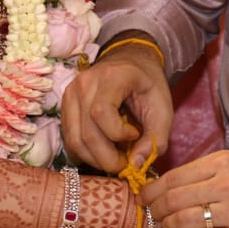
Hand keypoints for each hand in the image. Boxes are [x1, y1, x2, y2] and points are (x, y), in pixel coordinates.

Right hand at [60, 41, 172, 172]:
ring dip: (95, 159)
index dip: (118, 134)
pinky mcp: (65, 105)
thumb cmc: (149, 85)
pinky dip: (85, 153)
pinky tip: (102, 151)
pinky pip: (69, 139)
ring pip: (74, 140)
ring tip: (114, 157)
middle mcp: (85, 83)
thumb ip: (155, 139)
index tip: (135, 135)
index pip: (101, 113)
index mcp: (112, 76)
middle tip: (124, 164)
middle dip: (106, 158)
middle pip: (86, 133)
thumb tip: (136, 165)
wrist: (131, 61)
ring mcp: (71, 93)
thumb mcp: (163, 109)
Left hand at [140, 150, 228, 227]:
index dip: (153, 191)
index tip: (144, 198)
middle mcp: (228, 184)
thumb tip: (169, 187)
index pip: (175, 177)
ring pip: (185, 222)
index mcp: (224, 162)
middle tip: (153, 217)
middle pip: (174, 200)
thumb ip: (207, 173)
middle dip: (156, 211)